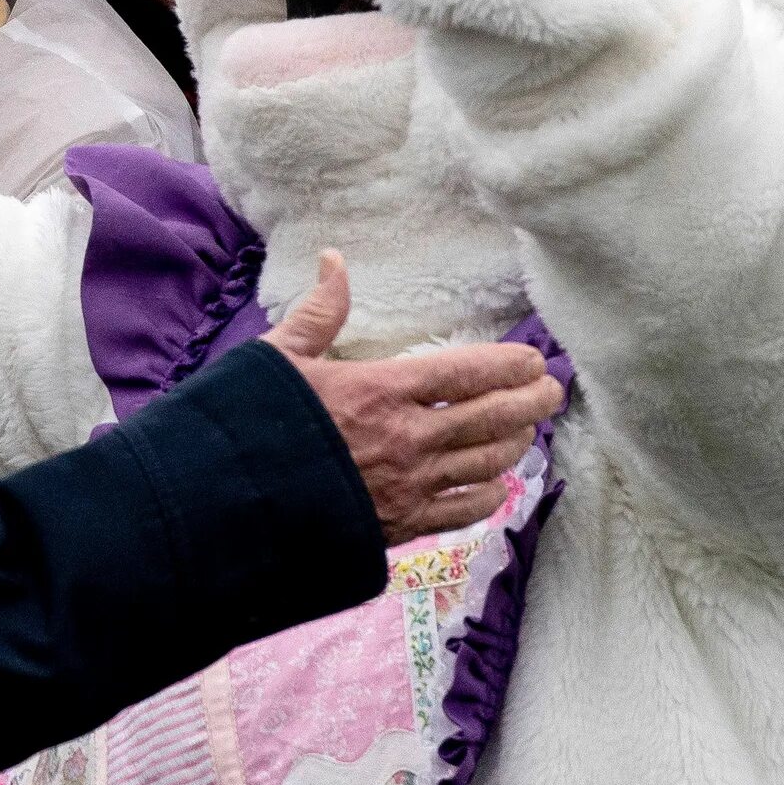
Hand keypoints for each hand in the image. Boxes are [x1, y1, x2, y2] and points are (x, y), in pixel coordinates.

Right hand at [266, 250, 561, 543]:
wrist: (231, 503)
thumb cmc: (251, 426)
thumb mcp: (279, 358)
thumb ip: (319, 311)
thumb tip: (333, 259)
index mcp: (382, 390)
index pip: (468, 372)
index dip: (510, 365)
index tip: (532, 359)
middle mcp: (408, 438)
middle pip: (494, 417)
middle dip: (532, 401)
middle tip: (551, 390)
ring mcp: (410, 486)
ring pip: (489, 462)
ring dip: (517, 442)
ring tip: (527, 428)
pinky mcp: (403, 525)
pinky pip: (466, 509)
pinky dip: (491, 492)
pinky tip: (496, 481)